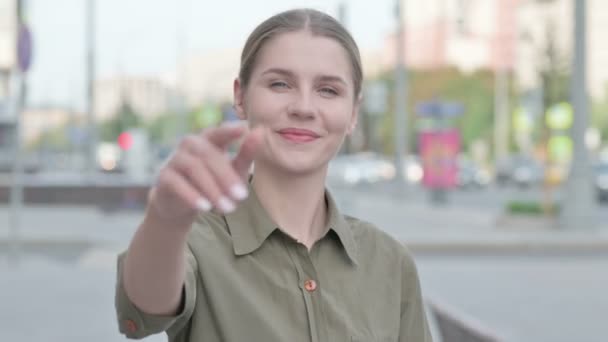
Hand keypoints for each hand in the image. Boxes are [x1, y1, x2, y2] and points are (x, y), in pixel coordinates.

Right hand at [147, 122, 263, 225]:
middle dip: (226, 177)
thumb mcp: (234, 171)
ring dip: (212, 189)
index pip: (218, 132)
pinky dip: (192, 196)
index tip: (243, 129)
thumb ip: (246, 153)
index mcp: (209, 139)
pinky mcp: (164, 177)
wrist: (181, 204)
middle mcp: (190, 145)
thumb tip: (260, 132)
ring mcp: (175, 159)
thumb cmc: (214, 182)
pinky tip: (205, 208)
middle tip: (242, 197)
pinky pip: (177, 183)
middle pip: (208, 155)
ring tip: (228, 208)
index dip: (228, 130)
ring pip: (194, 168)